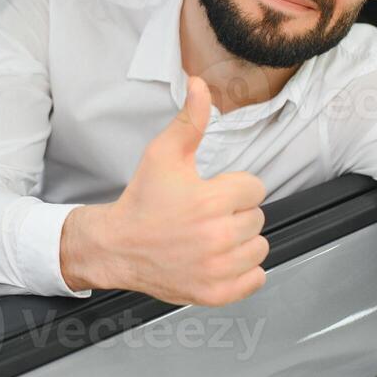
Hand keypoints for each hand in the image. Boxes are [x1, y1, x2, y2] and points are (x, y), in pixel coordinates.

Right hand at [59, 76, 269, 304]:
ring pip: (259, 248)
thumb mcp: (163, 154)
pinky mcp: (216, 293)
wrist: (117, 246)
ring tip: (211, 237)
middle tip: (205, 216)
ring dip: (241, 242)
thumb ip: (189, 120)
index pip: (255, 189)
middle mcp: (217, 238)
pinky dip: (243, 271)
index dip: (233, 188)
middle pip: (257, 218)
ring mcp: (217, 269)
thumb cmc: (142, 201)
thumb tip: (200, 84)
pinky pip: (256, 278)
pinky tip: (219, 258)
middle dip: (235, 214)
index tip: (211, 193)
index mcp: (210, 202)